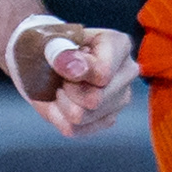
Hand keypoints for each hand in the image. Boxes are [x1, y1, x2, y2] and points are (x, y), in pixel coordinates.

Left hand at [8, 18, 140, 137]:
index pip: (102, 72)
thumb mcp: (49, 41)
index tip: (57, 63)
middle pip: (95, 99)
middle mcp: (127, 72)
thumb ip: (63, 52)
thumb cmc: (49, 46)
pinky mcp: (107, 119)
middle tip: (59, 76)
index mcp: (119, 45)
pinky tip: (59, 102)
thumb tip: (75, 69)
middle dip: (67, 90)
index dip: (73, 74)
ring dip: (61, 104)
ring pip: (82, 116)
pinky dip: (58, 117)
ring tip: (60, 87)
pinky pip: (75, 129)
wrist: (44, 58)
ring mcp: (120, 99)